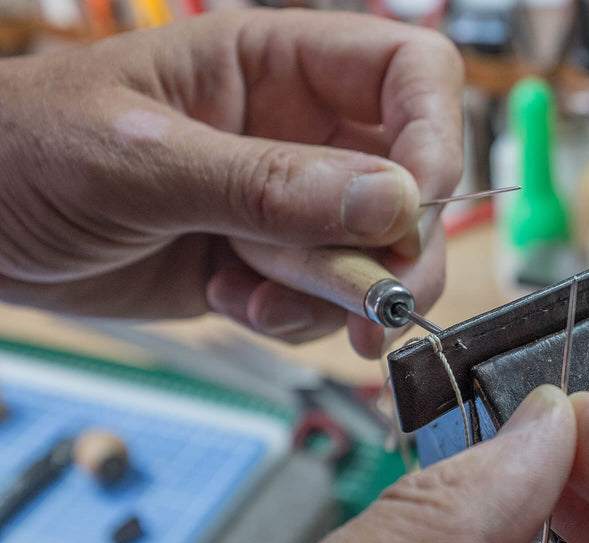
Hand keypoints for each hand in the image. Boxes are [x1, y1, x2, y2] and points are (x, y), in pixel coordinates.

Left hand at [0, 9, 462, 355]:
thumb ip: (268, 182)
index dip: (436, 135)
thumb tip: (392, 201)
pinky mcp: (266, 263)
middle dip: (401, 250)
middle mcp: (298, 132)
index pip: (410, 75)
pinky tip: (229, 300)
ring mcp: (286, 204)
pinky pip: (324, 299)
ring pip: (374, 254)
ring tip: (254, 296)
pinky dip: (292, 318)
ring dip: (335, 294)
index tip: (417, 209)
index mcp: (276, 65)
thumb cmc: (22, 151)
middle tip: (378, 304)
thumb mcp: (140, 160)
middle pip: (413, 182)